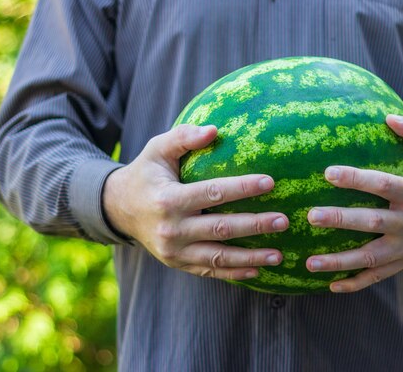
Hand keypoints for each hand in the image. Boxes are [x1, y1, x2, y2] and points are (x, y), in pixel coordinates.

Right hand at [103, 124, 287, 279]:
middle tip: (283, 220)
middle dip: (255, 225)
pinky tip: (257, 270)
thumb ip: (183, 137)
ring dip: (251, 257)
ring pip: (218, 256)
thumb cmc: (146, 173)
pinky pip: (209, 270)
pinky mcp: (177, 263)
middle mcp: (171, 229)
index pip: (212, 193)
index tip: (269, 182)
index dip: (242, 188)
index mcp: (168, 199)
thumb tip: (214, 130)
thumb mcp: (157, 149)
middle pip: (221, 228)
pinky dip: (234, 273)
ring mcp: (174, 251)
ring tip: (279, 255)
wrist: (119, 208)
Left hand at [305, 114, 402, 292]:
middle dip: (340, 220)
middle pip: (372, 223)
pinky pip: (379, 275)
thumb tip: (389, 117)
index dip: (356, 179)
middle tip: (310, 216)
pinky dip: (356, 283)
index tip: (327, 173)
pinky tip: (331, 285)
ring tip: (309, 262)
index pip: (383, 185)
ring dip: (340, 261)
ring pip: (371, 257)